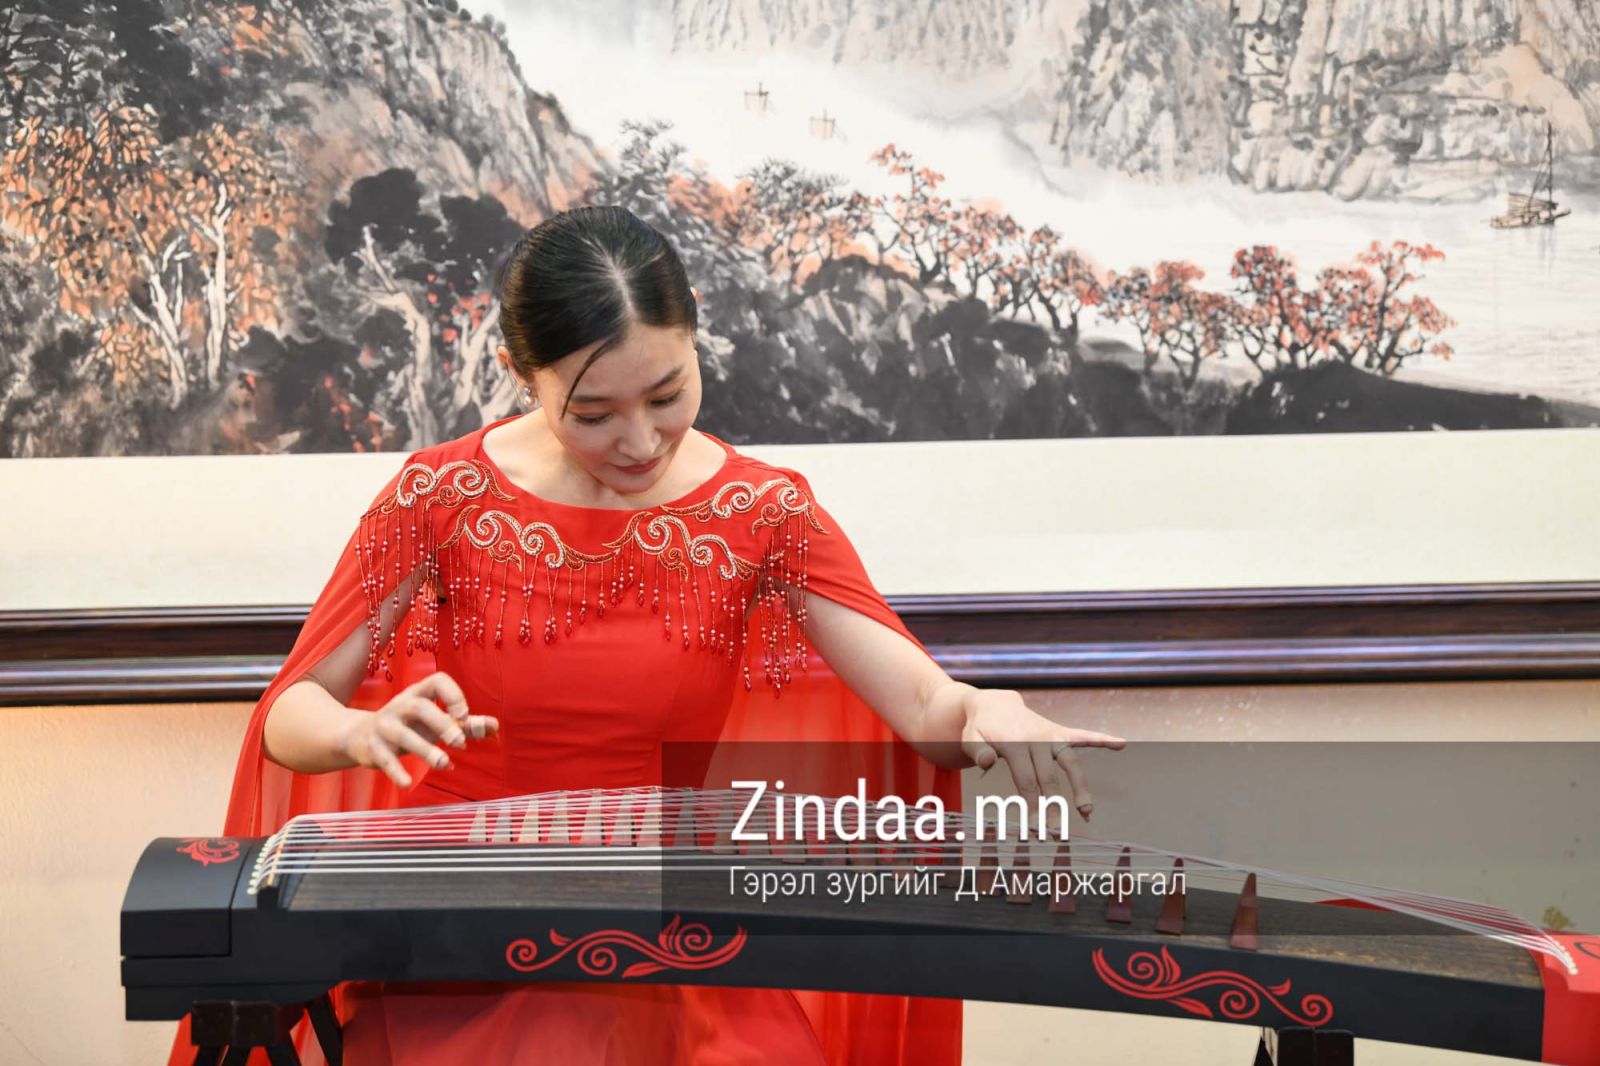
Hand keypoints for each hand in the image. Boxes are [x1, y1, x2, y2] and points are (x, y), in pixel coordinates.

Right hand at [335, 671, 498, 789]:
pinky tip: (408, 783)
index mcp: (419, 693)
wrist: (360, 737)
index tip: (463, 715)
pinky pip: (385, 759)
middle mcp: (400, 706)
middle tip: (460, 743)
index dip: (454, 695)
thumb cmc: (410, 726)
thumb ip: (465, 723)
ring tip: (444, 764)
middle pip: (420, 706)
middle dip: (442, 723)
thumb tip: (495, 726)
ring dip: (425, 750)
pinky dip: (396, 772)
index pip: (438, 681)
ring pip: (403, 735)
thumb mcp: (436, 721)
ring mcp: (385, 726)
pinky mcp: (373, 749)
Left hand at [958, 688, 1125, 824]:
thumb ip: (977, 751)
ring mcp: (1050, 735)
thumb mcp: (969, 738)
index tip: (1036, 829)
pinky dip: (1101, 740)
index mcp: (1013, 743)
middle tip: (1056, 834)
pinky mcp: (1058, 732)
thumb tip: (988, 763)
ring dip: (1080, 787)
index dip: (1032, 806)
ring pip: (1071, 762)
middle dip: (1053, 807)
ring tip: (1086, 811)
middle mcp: (1036, 739)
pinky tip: (1120, 744)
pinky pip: (1082, 736)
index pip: (1026, 780)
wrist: (992, 704)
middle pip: (1049, 778)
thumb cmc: (979, 729)